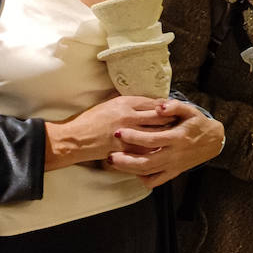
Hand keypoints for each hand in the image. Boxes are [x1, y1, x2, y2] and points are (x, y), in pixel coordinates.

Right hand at [44, 95, 170, 168]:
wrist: (75, 138)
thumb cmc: (90, 120)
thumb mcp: (110, 104)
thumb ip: (129, 103)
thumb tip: (148, 103)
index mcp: (125, 103)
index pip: (154, 103)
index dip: (166, 107)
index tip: (172, 109)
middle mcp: (128, 117)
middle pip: (159, 118)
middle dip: (170, 120)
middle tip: (177, 123)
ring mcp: (127, 134)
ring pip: (155, 134)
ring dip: (165, 135)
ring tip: (172, 136)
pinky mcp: (124, 149)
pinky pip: (145, 150)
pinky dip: (154, 149)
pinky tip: (160, 149)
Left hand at [108, 100, 224, 187]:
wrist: (213, 140)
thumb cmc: (197, 123)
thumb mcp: (189, 110)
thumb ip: (174, 106)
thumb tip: (158, 107)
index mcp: (177, 137)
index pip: (152, 139)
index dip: (134, 137)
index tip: (119, 132)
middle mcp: (175, 154)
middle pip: (146, 161)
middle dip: (126, 160)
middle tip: (110, 154)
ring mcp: (174, 165)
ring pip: (148, 173)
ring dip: (129, 169)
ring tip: (114, 162)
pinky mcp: (174, 172)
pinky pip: (156, 181)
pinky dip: (143, 179)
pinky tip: (133, 170)